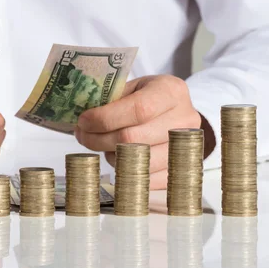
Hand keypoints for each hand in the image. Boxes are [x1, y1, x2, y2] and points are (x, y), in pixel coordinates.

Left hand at [75, 75, 214, 189]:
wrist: (175, 113)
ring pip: (137, 161)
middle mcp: (184, 119)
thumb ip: (110, 101)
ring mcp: (186, 147)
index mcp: (171, 91)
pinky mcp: (179, 170)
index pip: (138, 109)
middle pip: (133, 138)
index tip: (83, 121)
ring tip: (100, 145)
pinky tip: (117, 157)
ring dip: (109, 156)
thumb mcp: (131, 88)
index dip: (105, 118)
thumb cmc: (146, 97)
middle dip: (98, 139)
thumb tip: (82, 122)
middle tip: (82, 135)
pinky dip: (123, 171)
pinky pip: (144, 179)